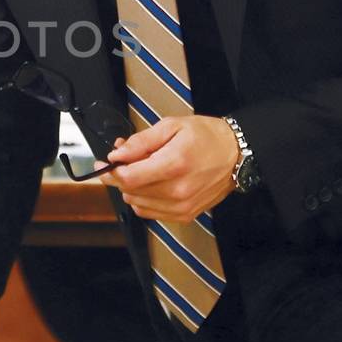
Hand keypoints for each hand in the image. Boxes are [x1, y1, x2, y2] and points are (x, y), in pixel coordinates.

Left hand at [99, 115, 239, 222]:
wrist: (237, 154)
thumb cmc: (206, 136)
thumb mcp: (172, 126)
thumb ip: (141, 141)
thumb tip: (117, 154)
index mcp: (174, 164)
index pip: (128, 178)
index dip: (110, 171)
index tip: (104, 163)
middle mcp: (178, 190)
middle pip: (130, 192)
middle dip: (121, 176)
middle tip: (127, 160)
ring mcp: (182, 206)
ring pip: (137, 204)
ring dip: (133, 188)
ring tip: (144, 170)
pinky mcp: (185, 215)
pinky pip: (150, 213)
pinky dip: (144, 200)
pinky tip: (153, 184)